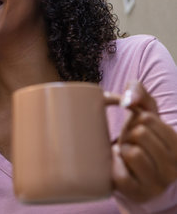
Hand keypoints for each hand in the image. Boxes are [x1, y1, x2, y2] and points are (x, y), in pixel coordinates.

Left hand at [112, 81, 176, 201]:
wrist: (135, 172)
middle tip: (132, 144)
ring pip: (131, 153)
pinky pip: (121, 176)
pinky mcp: (139, 195)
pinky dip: (115, 167)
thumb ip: (138, 92)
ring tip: (127, 156)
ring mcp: (158, 184)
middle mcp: (174, 167)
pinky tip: (121, 167)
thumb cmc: (140, 137)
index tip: (141, 130)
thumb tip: (127, 98)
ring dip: (122, 151)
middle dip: (129, 135)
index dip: (136, 120)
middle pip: (138, 133)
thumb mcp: (144, 112)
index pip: (147, 119)